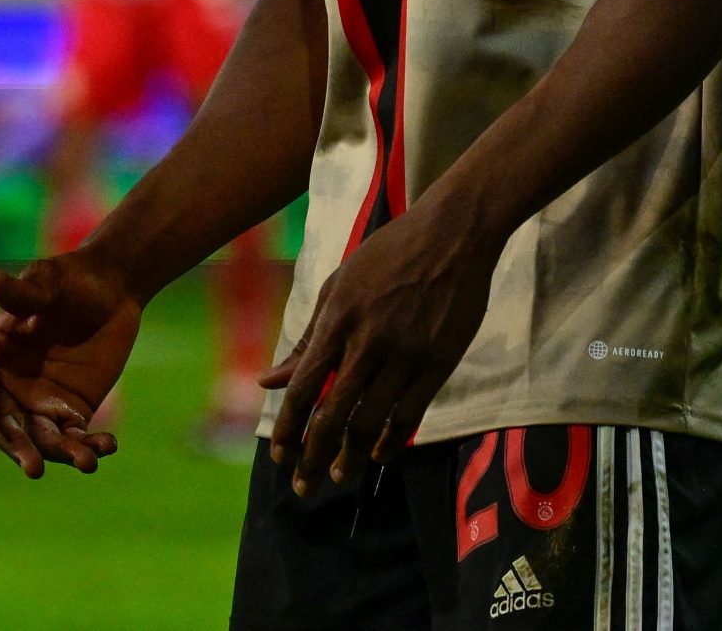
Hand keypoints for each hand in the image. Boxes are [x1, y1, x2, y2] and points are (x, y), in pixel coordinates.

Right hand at [0, 252, 138, 478]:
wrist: (111, 289)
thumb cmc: (70, 279)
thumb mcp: (47, 282)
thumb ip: (22, 293)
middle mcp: (11, 385)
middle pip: (7, 426)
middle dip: (19, 448)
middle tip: (34, 469)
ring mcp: (41, 402)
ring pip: (42, 439)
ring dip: (61, 454)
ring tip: (86, 463)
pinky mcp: (72, 410)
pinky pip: (75, 436)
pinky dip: (90, 445)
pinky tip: (108, 446)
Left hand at [262, 196, 499, 497]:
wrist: (453, 233)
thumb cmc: (389, 255)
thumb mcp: (338, 285)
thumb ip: (307, 338)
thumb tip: (268, 381)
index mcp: (337, 320)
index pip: (303, 389)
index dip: (288, 429)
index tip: (280, 457)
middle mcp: (367, 341)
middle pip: (332, 415)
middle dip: (313, 458)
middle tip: (305, 487)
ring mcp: (405, 353)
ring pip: (370, 422)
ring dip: (350, 457)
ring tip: (340, 476)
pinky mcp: (438, 361)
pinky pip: (409, 414)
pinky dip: (390, 440)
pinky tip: (378, 455)